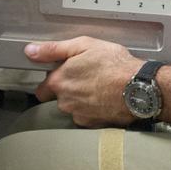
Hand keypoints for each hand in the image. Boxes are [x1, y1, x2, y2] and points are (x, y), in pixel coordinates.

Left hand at [24, 36, 139, 126]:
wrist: (139, 88)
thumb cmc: (115, 65)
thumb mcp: (84, 45)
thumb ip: (54, 49)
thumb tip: (31, 51)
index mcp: (59, 81)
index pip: (43, 87)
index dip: (53, 79)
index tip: (65, 73)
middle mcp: (65, 101)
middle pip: (59, 98)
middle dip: (69, 90)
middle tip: (87, 77)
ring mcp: (79, 114)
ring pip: (74, 108)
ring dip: (82, 100)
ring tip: (100, 87)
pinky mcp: (93, 124)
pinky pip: (88, 117)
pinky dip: (94, 110)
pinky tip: (106, 98)